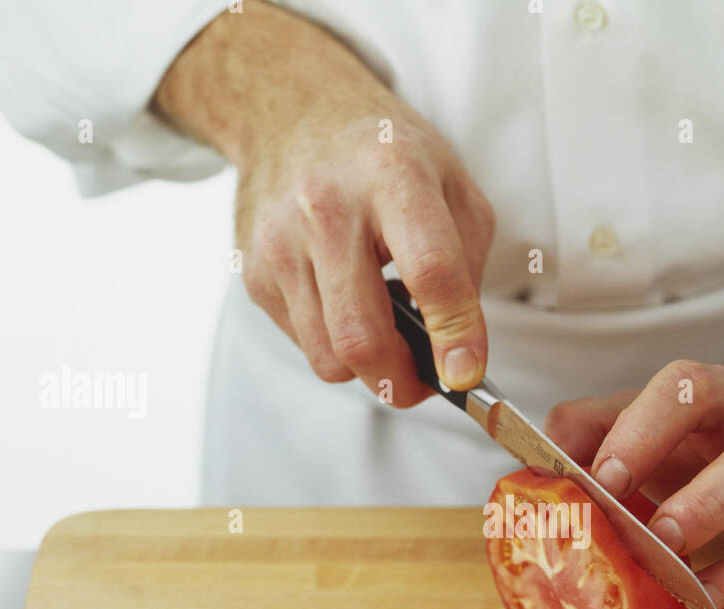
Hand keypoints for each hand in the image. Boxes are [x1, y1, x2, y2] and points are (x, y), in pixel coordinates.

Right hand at [154, 1, 493, 404]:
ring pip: (328, 356)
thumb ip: (468, 267)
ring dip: (368, 367)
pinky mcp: (255, 271)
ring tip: (387, 328)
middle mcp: (328, 208)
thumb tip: (460, 353)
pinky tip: (348, 303)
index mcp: (393, 176)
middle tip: (425, 383)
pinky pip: (304, 344)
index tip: (466, 374)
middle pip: (362, 336)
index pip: (431, 271)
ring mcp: (282, 242)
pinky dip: (336, 343)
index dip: (454, 334)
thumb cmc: (383, 156)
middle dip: (402, 381)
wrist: (292, 111)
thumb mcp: (452, 185)